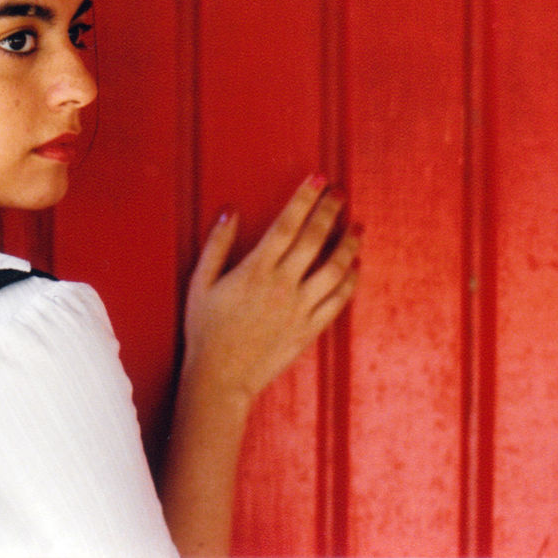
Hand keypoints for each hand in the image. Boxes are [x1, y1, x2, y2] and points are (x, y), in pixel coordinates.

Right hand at [181, 174, 361, 403]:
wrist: (220, 377)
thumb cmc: (205, 328)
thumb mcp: (200, 282)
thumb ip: (217, 245)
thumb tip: (230, 211)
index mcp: (255, 270)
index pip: (287, 225)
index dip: (304, 199)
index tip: (318, 179)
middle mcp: (282, 286)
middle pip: (314, 240)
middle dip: (330, 212)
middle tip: (341, 193)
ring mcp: (300, 309)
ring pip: (334, 269)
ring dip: (348, 245)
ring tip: (357, 228)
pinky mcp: (309, 329)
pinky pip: (337, 302)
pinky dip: (350, 282)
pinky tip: (355, 268)